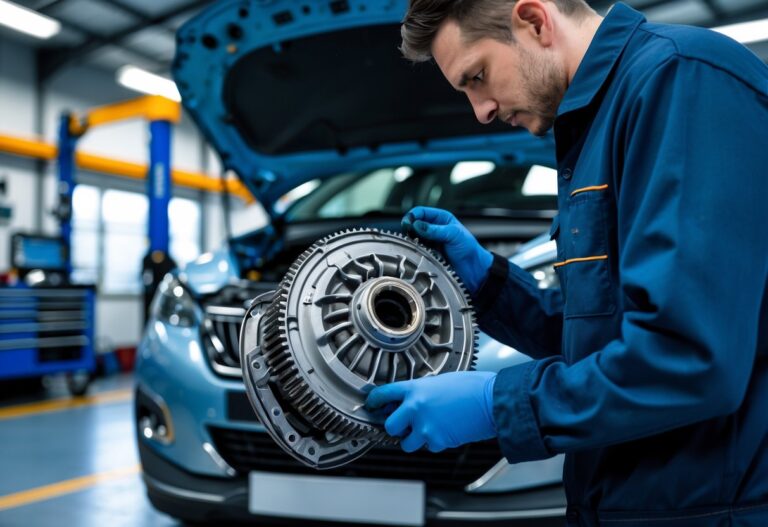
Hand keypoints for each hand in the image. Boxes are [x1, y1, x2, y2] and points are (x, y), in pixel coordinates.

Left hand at [365, 371, 496, 452]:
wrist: (491, 400)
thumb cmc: (471, 387)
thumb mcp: (440, 381)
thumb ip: (421, 392)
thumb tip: (411, 401)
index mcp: (415, 389)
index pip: (383, 394)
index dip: (374, 401)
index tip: (372, 406)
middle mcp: (415, 408)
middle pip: (390, 426)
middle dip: (396, 427)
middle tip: (405, 425)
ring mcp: (425, 426)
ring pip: (406, 443)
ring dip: (414, 439)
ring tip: (428, 429)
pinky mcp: (437, 441)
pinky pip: (429, 447)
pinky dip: (435, 443)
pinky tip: (445, 431)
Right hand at [402, 207, 491, 293]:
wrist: (473, 269)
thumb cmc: (468, 248)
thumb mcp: (453, 234)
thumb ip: (434, 230)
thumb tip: (417, 225)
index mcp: (441, 218)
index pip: (421, 212)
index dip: (413, 216)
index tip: (408, 223)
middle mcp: (434, 228)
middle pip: (415, 223)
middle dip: (410, 228)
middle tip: (409, 233)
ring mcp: (430, 241)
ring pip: (414, 237)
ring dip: (412, 239)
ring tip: (416, 243)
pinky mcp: (428, 253)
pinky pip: (417, 249)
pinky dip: (415, 249)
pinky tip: (419, 251)